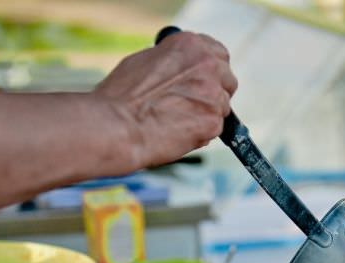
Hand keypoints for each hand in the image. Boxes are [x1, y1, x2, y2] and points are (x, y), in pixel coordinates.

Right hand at [94, 32, 237, 172]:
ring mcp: (213, 95)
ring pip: (222, 108)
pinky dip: (201, 134)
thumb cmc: (122, 98)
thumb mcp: (146, 62)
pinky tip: (178, 134)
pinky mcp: (213, 123)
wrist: (117, 126)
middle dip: (214, 95)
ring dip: (206, 116)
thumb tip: (184, 75)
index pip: (219, 56)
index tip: (206, 82)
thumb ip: (174, 65)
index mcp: (191, 46)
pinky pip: (215, 130)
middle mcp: (207, 65)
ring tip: (178, 123)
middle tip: (194, 107)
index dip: (212, 73)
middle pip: (227, 82)